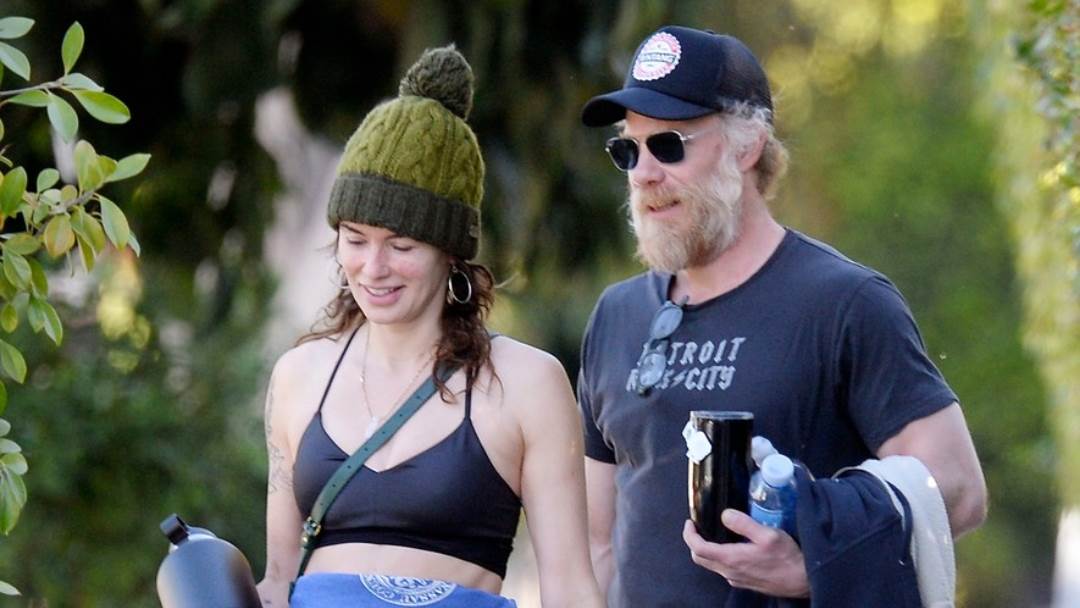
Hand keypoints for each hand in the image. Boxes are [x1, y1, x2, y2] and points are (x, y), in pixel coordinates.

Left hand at [682, 510, 809, 597]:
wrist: (803, 580)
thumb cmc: (788, 558)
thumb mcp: (767, 534)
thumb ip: (743, 523)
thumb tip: (724, 514)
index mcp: (732, 559)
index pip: (698, 548)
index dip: (689, 534)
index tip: (690, 522)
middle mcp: (730, 572)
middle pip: (700, 558)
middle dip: (694, 541)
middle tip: (697, 527)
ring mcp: (737, 579)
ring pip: (711, 564)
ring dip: (706, 549)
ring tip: (712, 533)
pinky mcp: (744, 582)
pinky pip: (724, 569)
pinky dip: (718, 556)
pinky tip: (730, 546)